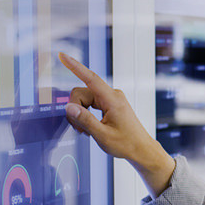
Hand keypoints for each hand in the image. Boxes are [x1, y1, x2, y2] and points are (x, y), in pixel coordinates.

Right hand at [58, 52, 175, 195]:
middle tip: (79, 129)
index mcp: (112, 100)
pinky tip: (90, 127)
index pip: (90, 78)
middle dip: (75, 109)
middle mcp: (112, 95)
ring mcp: (111, 98)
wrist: (141, 149)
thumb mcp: (102, 135)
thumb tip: (69, 107)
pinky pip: (90, 103)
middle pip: (82, 93)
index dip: (74, 66)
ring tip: (87, 131)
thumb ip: (85, 120)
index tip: (63, 56)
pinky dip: (86, 114)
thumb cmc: (126, 144)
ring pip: (84, 99)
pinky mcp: (109, 103)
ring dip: (81, 114)